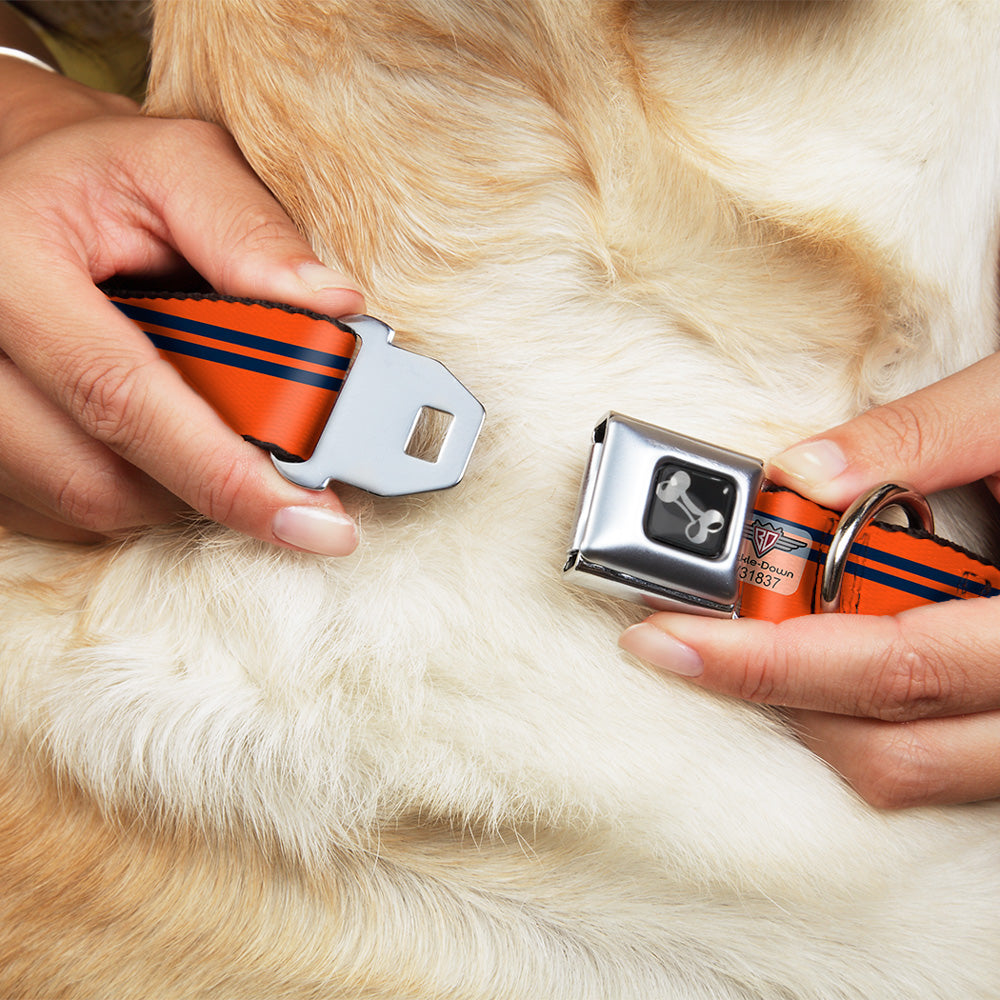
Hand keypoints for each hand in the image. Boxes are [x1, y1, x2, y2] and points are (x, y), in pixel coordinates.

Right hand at [0, 58, 364, 552]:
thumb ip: (250, 230)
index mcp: (9, 265)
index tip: (314, 520)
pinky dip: (136, 488)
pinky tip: (161, 436)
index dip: (225, 472)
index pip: (122, 397)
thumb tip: (334, 307)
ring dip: (175, 486)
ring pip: (85, 503)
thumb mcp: (177, 165)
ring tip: (214, 425)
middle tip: (288, 474)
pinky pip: (63, 509)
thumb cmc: (100, 175)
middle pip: (99, 477)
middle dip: (212, 484)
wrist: (16, 186)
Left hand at [620, 351, 999, 807]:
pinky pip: (942, 761)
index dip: (766, 661)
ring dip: (817, 713)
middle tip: (688, 637)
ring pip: (916, 771)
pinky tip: (831, 655)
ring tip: (753, 641)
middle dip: (772, 694)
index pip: (892, 666)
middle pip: (892, 746)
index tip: (666, 638)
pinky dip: (869, 718)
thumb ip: (919, 436)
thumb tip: (800, 473)